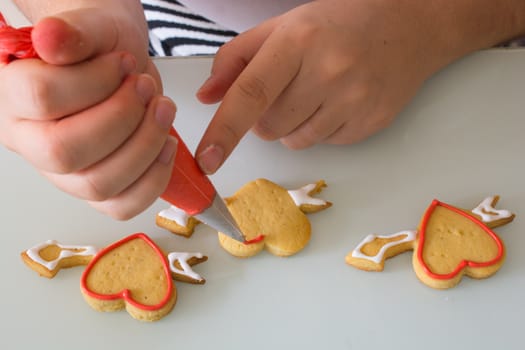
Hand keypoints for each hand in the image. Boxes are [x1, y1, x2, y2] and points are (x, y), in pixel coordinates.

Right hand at [0, 7, 176, 218]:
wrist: (122, 66)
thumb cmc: (104, 50)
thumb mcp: (94, 27)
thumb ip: (75, 32)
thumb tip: (50, 38)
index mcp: (14, 96)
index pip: (42, 97)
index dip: (95, 81)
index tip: (123, 64)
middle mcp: (30, 141)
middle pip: (66, 151)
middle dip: (123, 118)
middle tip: (146, 89)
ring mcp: (63, 174)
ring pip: (98, 184)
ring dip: (145, 146)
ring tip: (162, 110)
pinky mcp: (96, 190)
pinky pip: (121, 206)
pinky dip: (154, 179)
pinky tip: (166, 145)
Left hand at [195, 0, 456, 173]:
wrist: (409, 26)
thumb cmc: (338, 24)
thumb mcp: (284, 26)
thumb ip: (237, 58)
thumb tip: (207, 97)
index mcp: (298, 41)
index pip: (251, 93)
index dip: (224, 129)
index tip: (206, 161)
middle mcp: (328, 71)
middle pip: (268, 126)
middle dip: (266, 115)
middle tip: (289, 86)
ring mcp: (354, 100)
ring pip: (294, 141)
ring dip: (293, 124)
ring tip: (316, 90)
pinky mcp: (372, 122)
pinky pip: (325, 143)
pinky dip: (322, 128)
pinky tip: (339, 100)